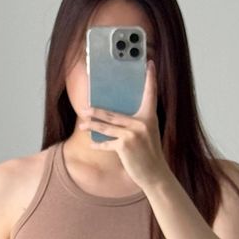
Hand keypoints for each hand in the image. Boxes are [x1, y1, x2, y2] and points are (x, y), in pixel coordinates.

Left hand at [79, 59, 168, 191]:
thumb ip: (136, 123)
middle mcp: (142, 122)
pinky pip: (107, 143)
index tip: (150, 63)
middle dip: (97, 110)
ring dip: (92, 125)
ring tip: (82, 123)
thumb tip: (115, 116)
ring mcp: (133, 134)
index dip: (151, 78)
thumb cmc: (150, 153)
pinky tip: (91, 143)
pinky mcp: (125, 145)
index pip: (151, 93)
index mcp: (150, 117)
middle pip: (114, 113)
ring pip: (107, 127)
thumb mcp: (148, 134)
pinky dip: (99, 144)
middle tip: (85, 107)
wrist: (155, 174)